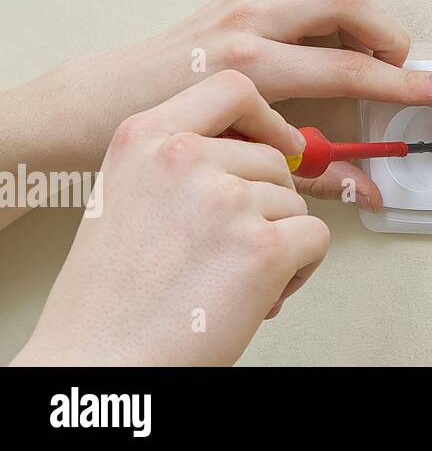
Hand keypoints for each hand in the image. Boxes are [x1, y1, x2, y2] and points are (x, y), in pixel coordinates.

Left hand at [1, 0, 431, 213]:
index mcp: (254, 66)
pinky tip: (319, 20)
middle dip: (387, 36)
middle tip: (390, 69)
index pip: (354, 70)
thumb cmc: (170, 135)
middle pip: (351, 1)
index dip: (410, 83)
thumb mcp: (245, 159)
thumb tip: (370, 191)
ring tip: (358, 48)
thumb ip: (317, 173)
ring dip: (360, 12)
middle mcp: (251, 20)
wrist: (101, 103)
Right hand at [10, 71, 328, 365]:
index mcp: (144, 137)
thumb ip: (182, 161)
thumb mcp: (128, 195)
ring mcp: (227, 199)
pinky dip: (300, 270)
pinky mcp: (262, 245)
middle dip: (266, 205)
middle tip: (227, 252)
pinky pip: (316, 238)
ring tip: (228, 279)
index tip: (277, 142)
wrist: (98, 362)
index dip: (266, 117)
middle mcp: (186, 157)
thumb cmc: (112, 295)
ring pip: (294, 202)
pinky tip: (257, 295)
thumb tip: (262, 151)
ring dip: (278, 242)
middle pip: (273, 158)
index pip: (232, 89)